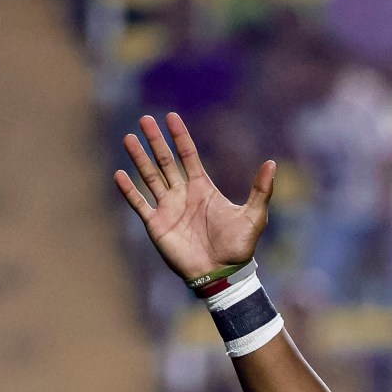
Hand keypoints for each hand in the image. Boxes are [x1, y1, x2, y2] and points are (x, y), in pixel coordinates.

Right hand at [114, 111, 275, 281]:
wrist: (221, 274)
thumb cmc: (239, 247)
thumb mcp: (254, 216)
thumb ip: (261, 190)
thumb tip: (272, 163)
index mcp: (203, 188)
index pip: (188, 156)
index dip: (180, 136)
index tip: (171, 117)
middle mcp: (183, 194)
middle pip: (166, 161)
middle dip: (155, 141)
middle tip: (145, 119)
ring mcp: (168, 208)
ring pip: (150, 177)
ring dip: (139, 158)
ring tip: (128, 138)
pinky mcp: (157, 225)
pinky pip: (139, 204)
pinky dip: (128, 190)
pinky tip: (119, 174)